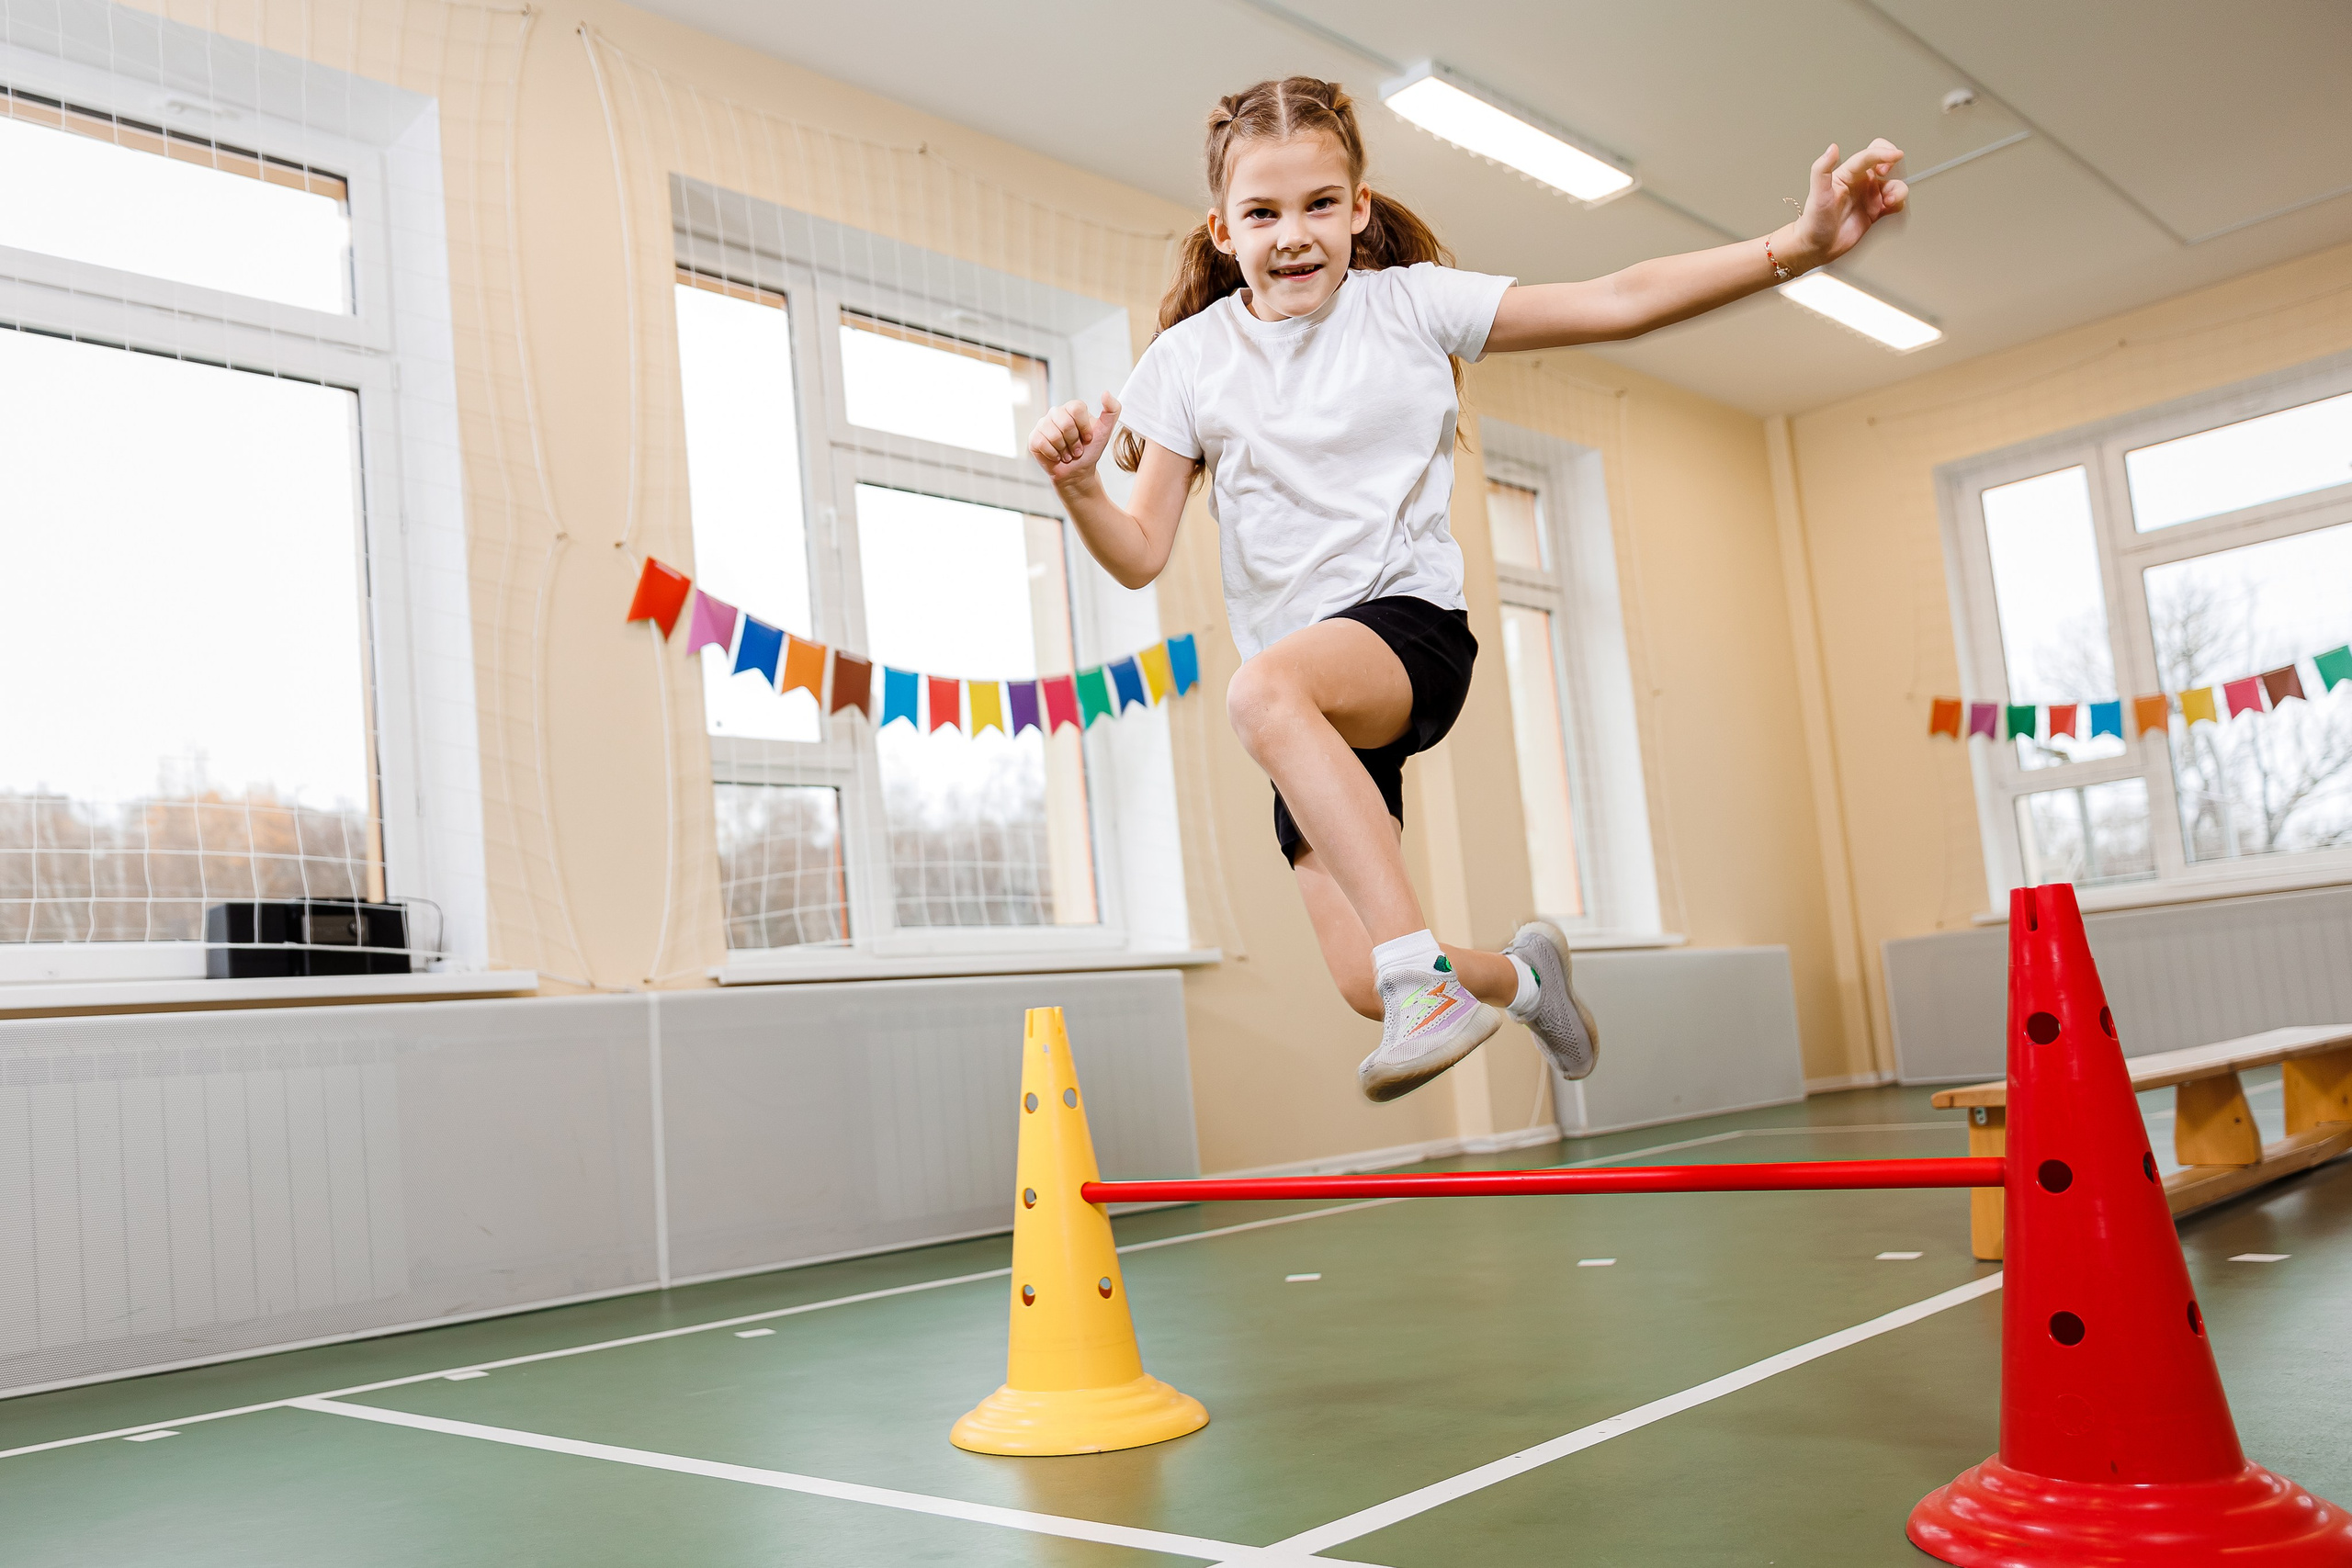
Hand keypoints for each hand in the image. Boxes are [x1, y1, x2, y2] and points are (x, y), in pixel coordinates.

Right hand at [1029, 393, 1121, 485]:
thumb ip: (1112, 410)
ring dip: (1065, 450)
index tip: (1088, 438)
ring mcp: (1043, 424)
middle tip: (1077, 450)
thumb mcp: (1105, 431)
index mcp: (1072, 408)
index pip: (1077, 408)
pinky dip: (1053, 455)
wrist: (1077, 472)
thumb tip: (1106, 393)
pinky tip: (1057, 456)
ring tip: (1067, 453)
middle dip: (1075, 442)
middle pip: (1065, 423)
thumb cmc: (1089, 451)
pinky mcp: (1034, 438)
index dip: (1084, 427)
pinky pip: (1042, 443)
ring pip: (1054, 435)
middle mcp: (1056, 413)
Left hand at [1789, 138, 1908, 266]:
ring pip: (1894, 183)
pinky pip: (1895, 202)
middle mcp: (1860, 182)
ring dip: (1898, 190)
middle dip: (1892, 164)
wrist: (1817, 247)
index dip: (1883, 153)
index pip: (1868, 156)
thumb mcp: (1817, 195)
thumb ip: (1821, 170)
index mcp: (1847, 174)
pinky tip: (1890, 208)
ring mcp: (1869, 196)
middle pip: (1884, 161)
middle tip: (1887, 175)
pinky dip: (1899, 203)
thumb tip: (1831, 148)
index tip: (1895, 155)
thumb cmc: (1814, 222)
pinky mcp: (1876, 211)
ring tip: (1889, 202)